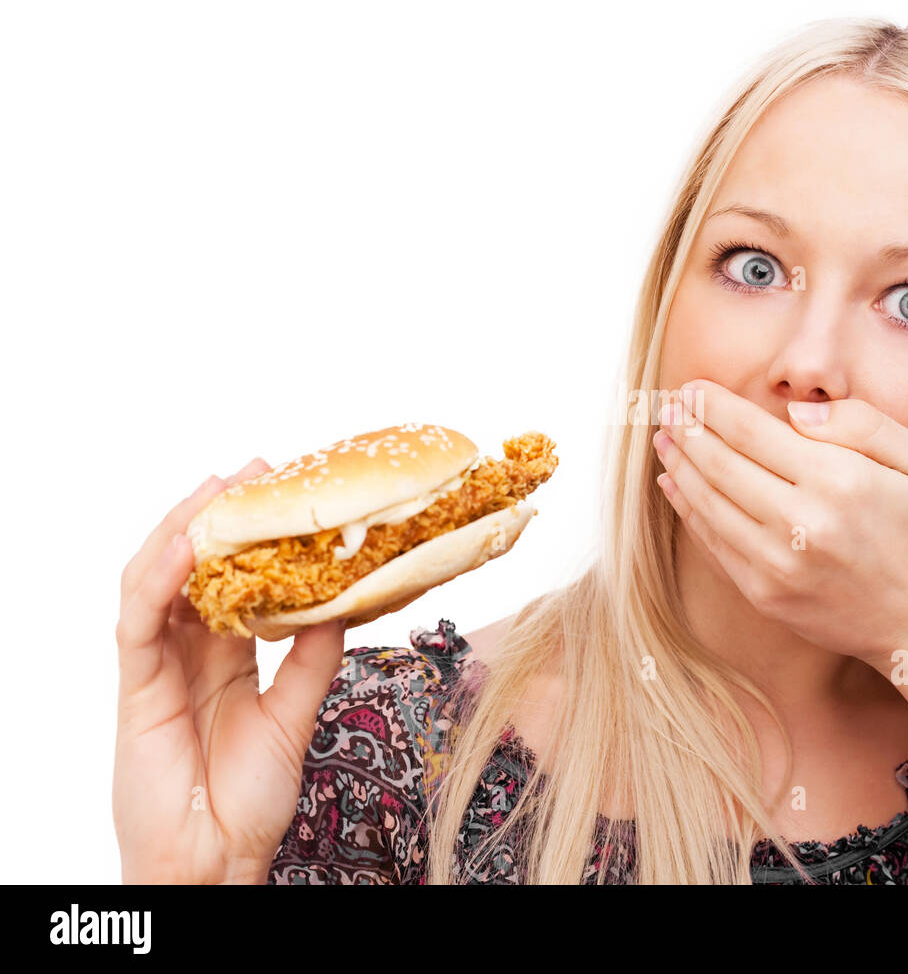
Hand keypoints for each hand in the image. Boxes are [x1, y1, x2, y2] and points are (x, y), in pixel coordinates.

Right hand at [112, 459, 347, 883]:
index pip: (236, 580)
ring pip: (157, 579)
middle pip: (195, 567)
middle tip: (259, 468)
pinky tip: (187, 545)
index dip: (256, 536)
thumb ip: (314, 658)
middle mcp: (187, 652)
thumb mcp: (295, 715)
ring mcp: (157, 666)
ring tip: (219, 489)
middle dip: (221, 515)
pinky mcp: (135, 687)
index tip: (288, 491)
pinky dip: (159, 579)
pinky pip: (139, 621)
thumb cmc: (247, 801)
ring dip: (185, 529)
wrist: (215, 863)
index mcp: (225, 657)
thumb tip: (347, 599)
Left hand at [651, 378, 907, 669]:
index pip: (752, 432)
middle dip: (687, 429)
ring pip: (707, 503)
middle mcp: (802, 523)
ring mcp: (778, 563)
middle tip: (669, 406)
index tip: (693, 388)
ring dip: (678, 465)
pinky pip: (711, 543)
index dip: (714, 406)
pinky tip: (674, 483)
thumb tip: (793, 412)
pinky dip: (686, 508)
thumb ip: (860, 422)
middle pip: (720, 464)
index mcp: (839, 480)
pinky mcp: (763, 594)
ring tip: (664, 437)